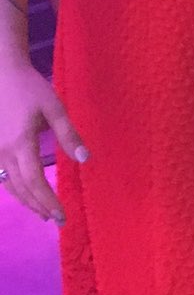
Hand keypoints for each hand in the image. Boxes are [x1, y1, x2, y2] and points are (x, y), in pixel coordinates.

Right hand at [0, 62, 86, 224]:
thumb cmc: (30, 88)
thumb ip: (68, 134)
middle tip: (57, 220)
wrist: (1, 74)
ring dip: (27, 201)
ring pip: (9, 185)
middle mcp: (3, 153)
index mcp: (20, 144)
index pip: (35, 182)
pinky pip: (2, 176)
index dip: (48, 201)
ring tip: (44, 212)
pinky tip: (26, 193)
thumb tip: (84, 159)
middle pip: (21, 189)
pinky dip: (15, 189)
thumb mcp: (55, 108)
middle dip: (39, 207)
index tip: (62, 215)